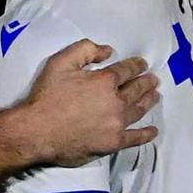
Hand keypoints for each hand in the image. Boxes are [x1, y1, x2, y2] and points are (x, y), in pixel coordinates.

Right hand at [6, 39, 159, 166]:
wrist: (37, 132)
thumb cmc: (46, 97)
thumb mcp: (60, 62)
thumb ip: (85, 50)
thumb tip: (108, 51)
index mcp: (105, 81)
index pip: (126, 70)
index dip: (136, 66)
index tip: (142, 65)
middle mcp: (116, 101)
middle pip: (136, 90)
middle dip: (146, 83)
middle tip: (153, 80)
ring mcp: (117, 123)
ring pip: (138, 110)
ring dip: (149, 102)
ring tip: (155, 96)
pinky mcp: (113, 143)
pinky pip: (135, 138)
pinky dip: (146, 134)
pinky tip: (153, 131)